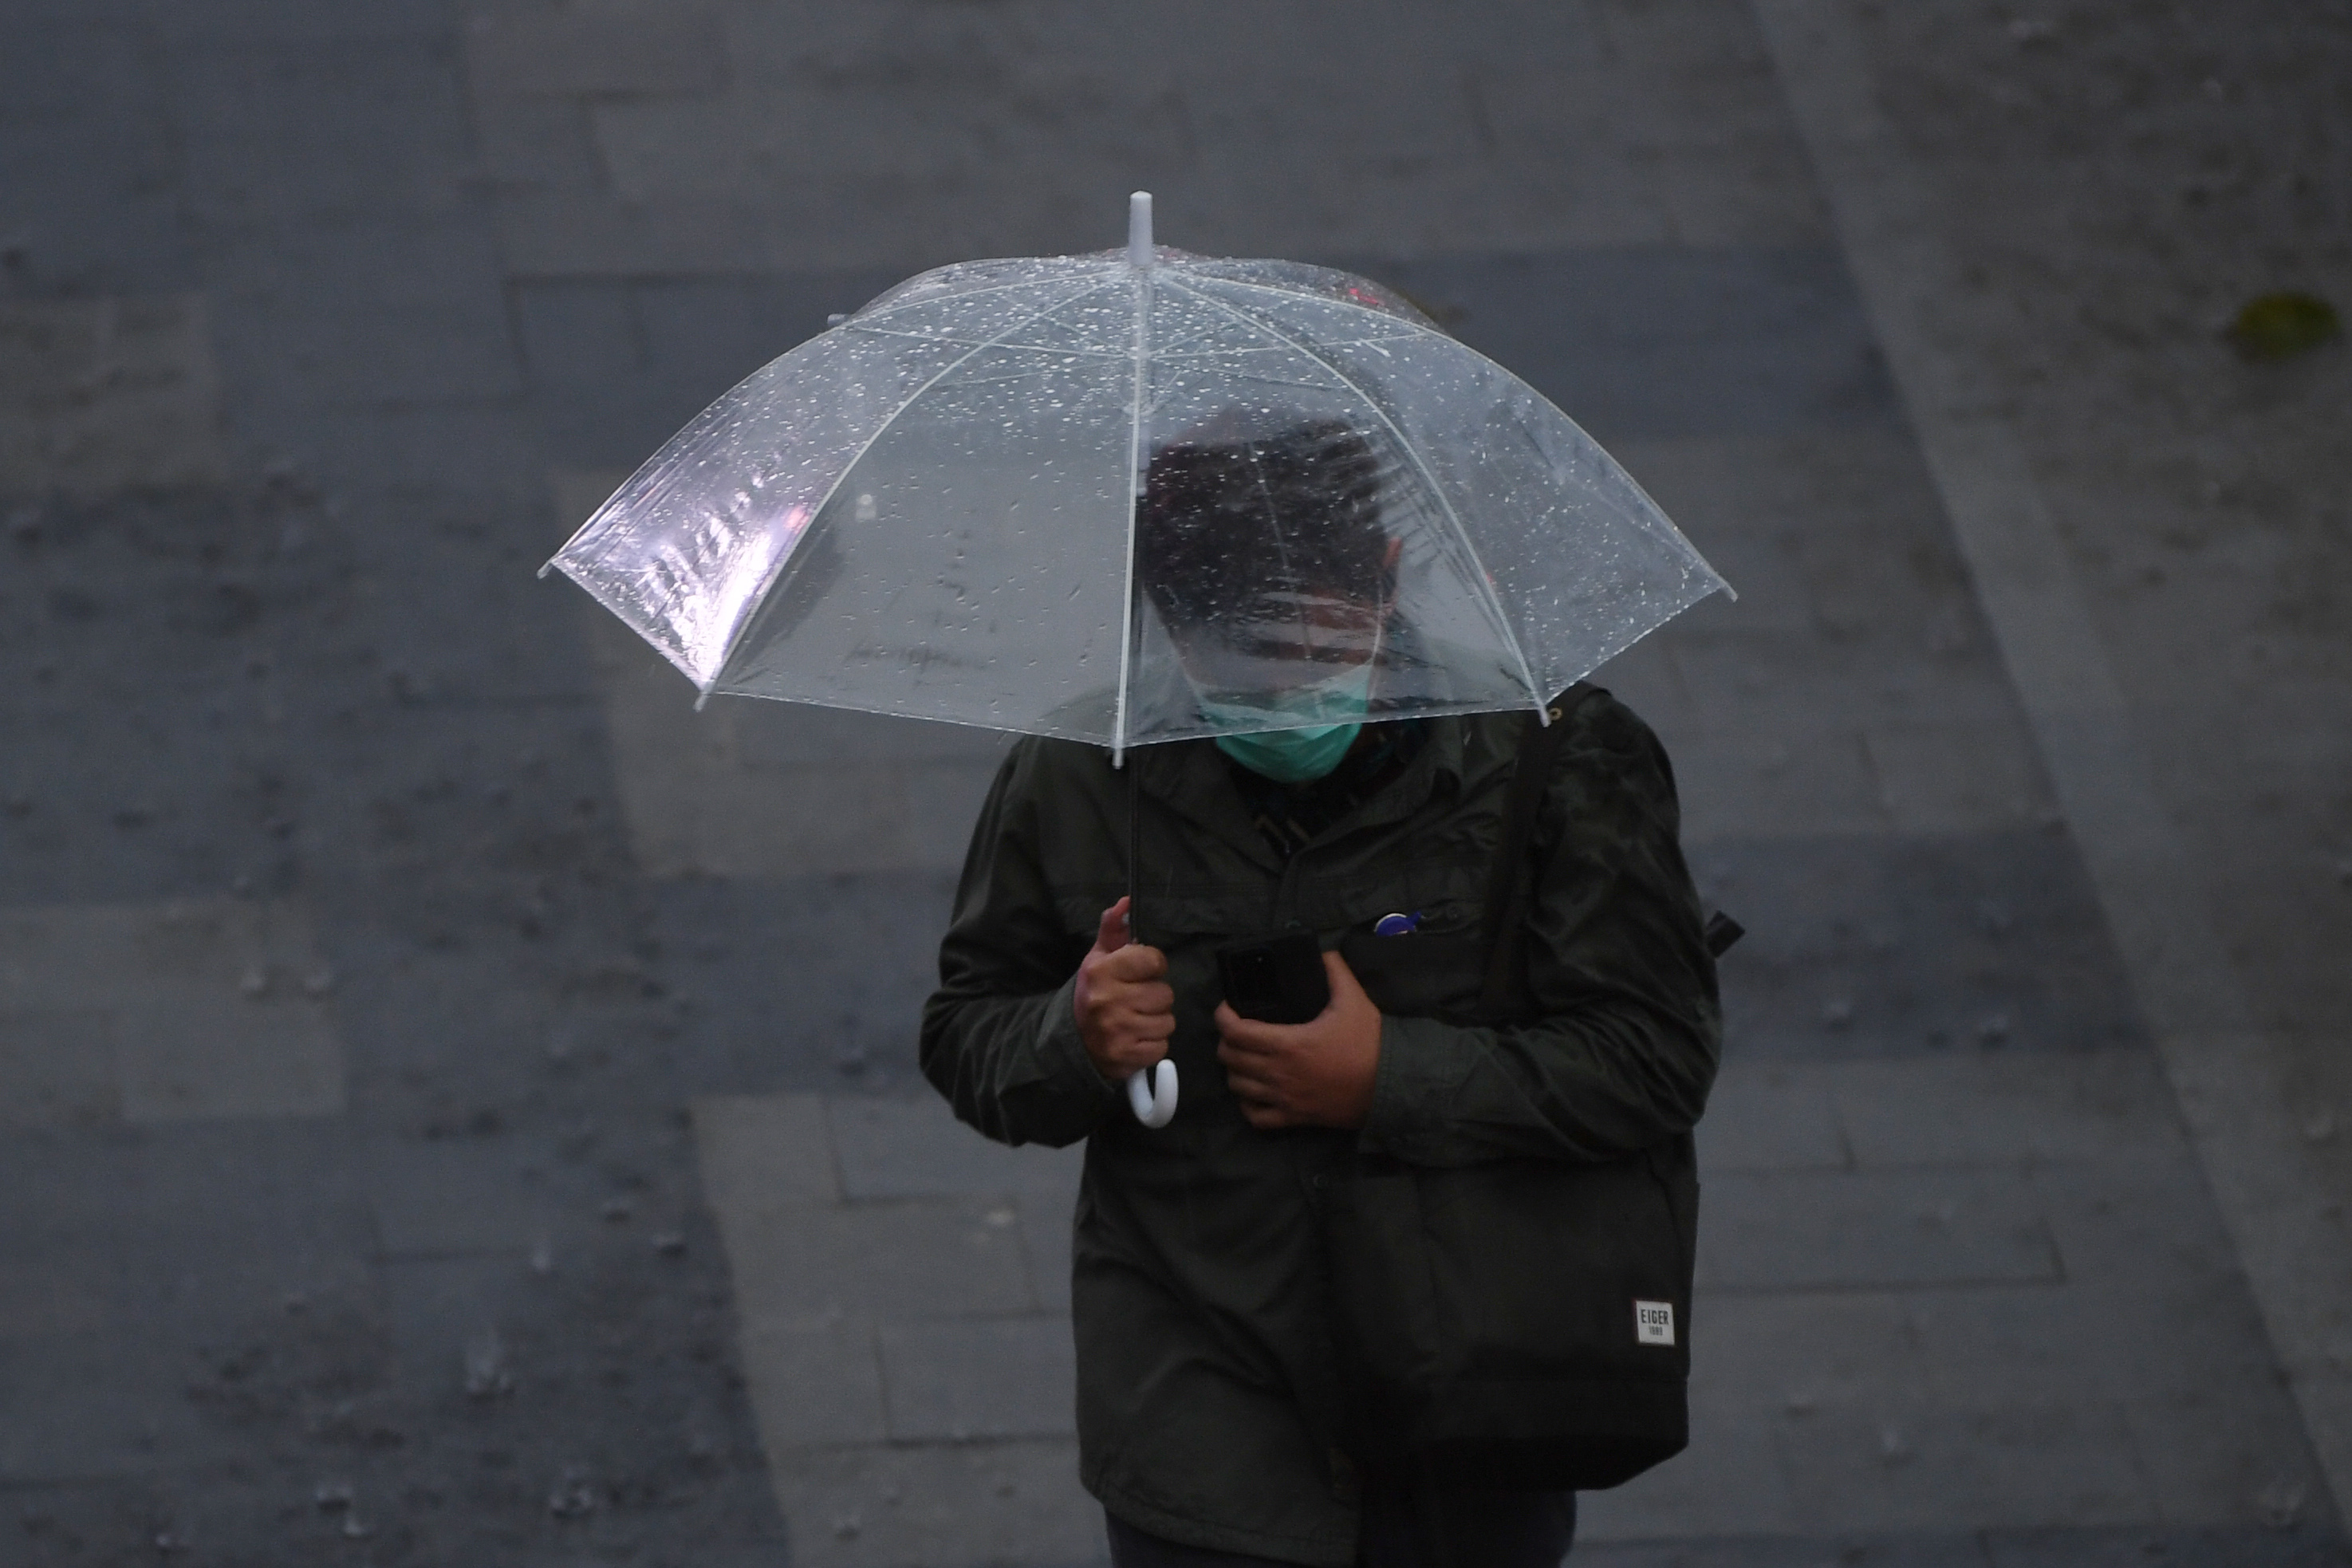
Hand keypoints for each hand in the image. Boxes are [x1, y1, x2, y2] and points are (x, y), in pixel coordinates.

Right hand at [1074, 897, 1174, 1081]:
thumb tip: (1127, 901)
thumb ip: (1113, 927)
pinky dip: (1153, 1043)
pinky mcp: (1126, 1057)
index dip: (1153, 966)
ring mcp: (1118, 1031)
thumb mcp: (1098, 958)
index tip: (1142, 972)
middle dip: (1154, 996)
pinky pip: (1162, 1046)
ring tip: (1136, 1020)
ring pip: (1167, 1021)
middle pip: (1164, 993)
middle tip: (1136, 1000)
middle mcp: (1109, 1000)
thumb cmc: (1093, 993)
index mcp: (1103, 972)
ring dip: (1156, 1021)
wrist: (1072, 1040)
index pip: (1153, 960)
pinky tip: (1136, 1038)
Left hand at [1215, 950, 1381, 1130]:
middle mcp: (1278, 1073)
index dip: (1223, 1017)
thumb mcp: (1354, 999)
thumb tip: (1323, 954)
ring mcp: (1283, 1099)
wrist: (1391, 1086)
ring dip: (1234, 1069)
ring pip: (1237, 1086)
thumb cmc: (1369, 1044)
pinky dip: (1247, 1104)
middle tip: (1237, 1029)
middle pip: (1229, 1058)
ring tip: (1244, 1057)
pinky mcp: (1294, 1118)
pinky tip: (1253, 1091)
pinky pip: (1255, 1117)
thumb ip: (1335, 971)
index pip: (1236, 1032)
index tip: (1227, 1008)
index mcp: (1287, 1043)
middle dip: (1226, 1041)